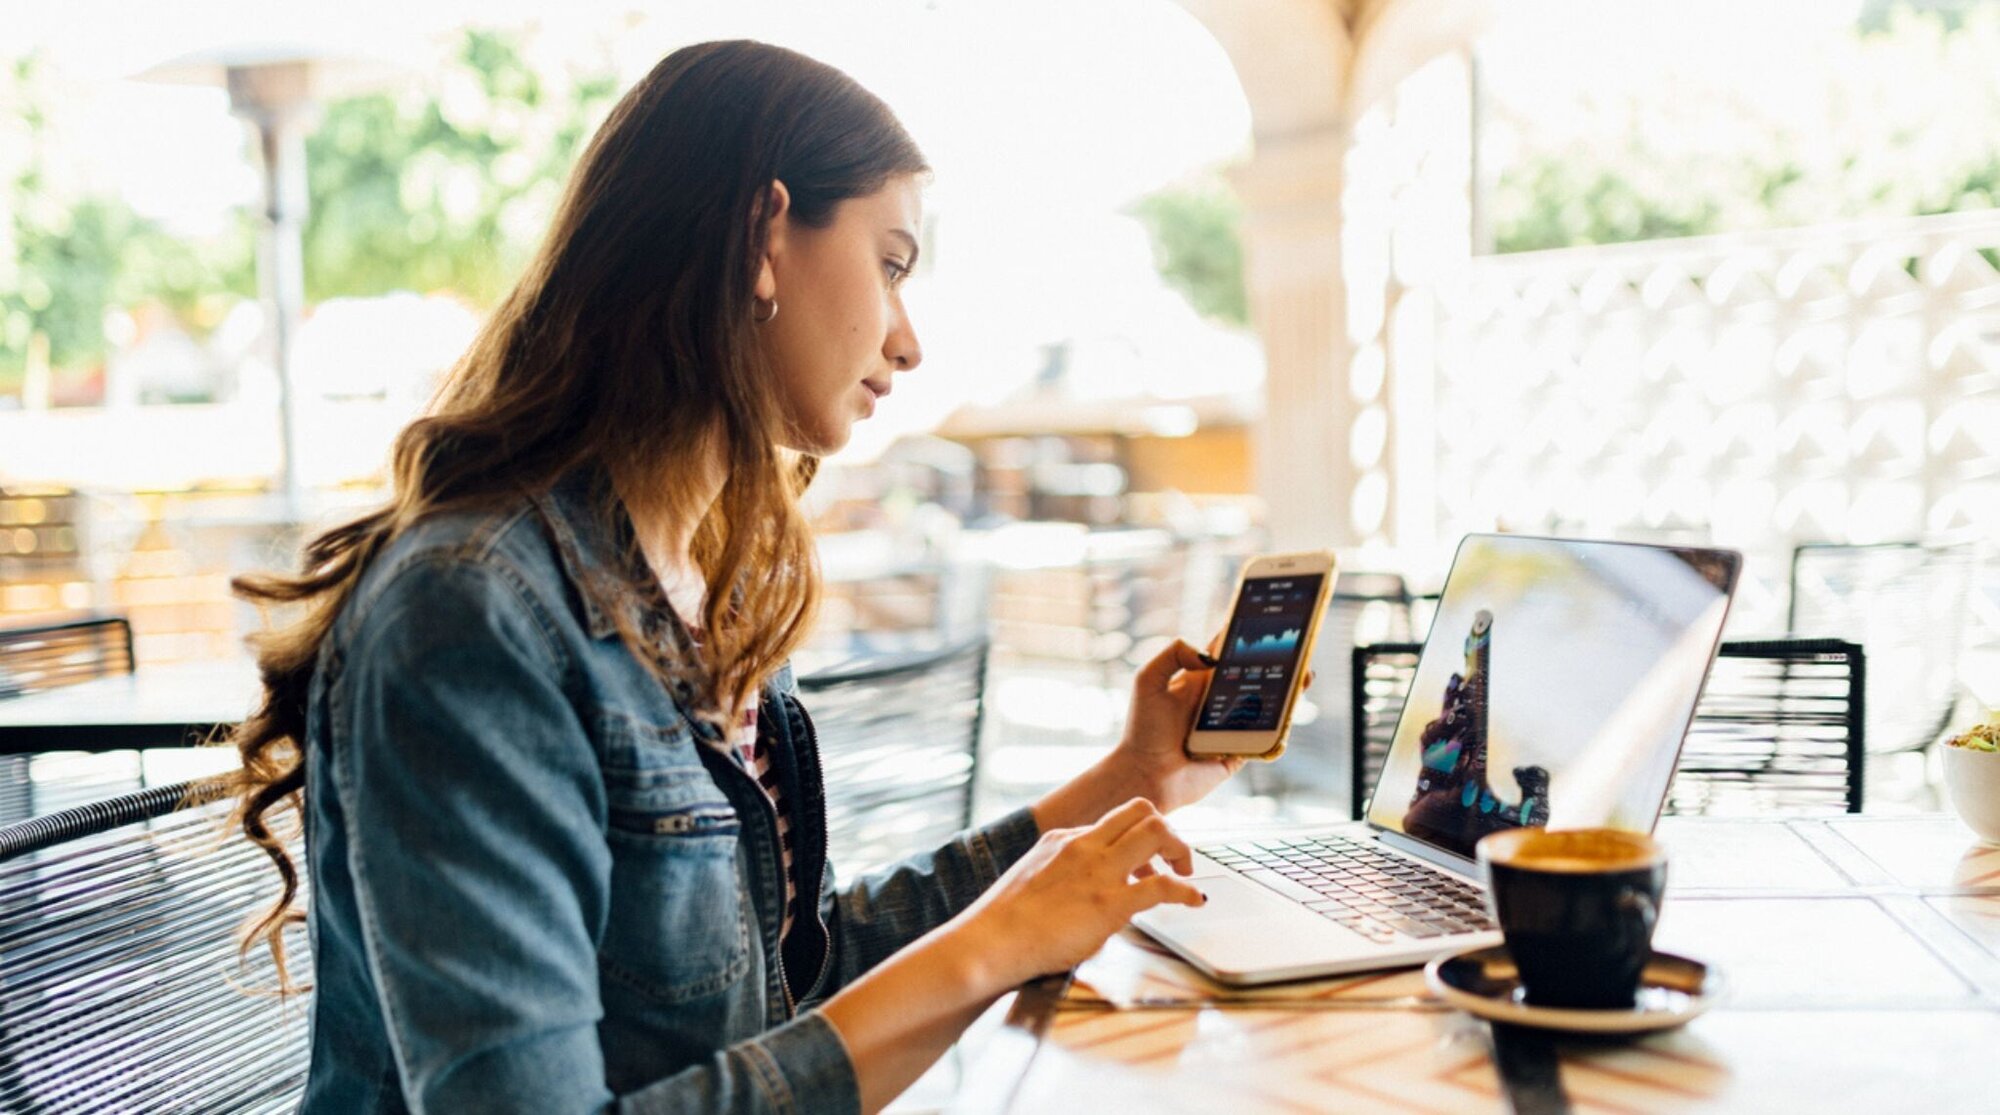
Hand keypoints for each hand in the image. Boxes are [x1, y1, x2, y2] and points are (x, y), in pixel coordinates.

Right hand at [950, 798, 1203, 988]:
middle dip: (1167, 831)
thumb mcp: (1033, 878)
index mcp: (1063, 838)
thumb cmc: (1004, 922)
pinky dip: (1186, 890)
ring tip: (1186, 874)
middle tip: (1175, 859)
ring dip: (1181, 850)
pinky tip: (1193, 900)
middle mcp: (1084, 845)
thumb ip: (1059, 873)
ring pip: (1157, 832)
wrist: (990, 941)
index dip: (1137, 836)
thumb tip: (1078, 887)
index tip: (1144, 861)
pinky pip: (1163, 886)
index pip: (1113, 820)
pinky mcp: (1109, 904)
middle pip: (1142, 810)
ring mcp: (1098, 872)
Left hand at [1028, 638, 1312, 828]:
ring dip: (1287, 692)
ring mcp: (1231, 726)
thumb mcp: (1147, 681)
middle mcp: (1218, 701)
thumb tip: (1211, 655)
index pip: (1227, 652)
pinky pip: (1267, 738)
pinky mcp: (1240, 751)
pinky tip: (1290, 714)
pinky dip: (1280, 728)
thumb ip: (1172, 655)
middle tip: (1298, 649)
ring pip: (1267, 705)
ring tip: (1304, 677)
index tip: (1268, 618)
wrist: (1145, 776)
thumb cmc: (1141, 730)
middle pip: (1254, 676)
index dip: (1246, 635)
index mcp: (1198, 680)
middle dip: (1277, 663)